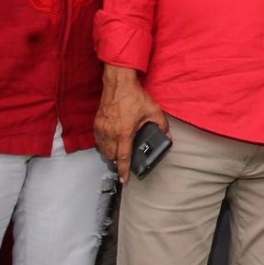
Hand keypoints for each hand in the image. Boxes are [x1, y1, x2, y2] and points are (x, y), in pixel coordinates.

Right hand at [94, 65, 167, 182]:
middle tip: (124, 163)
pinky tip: (111, 142)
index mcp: (125, 132)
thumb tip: (167, 135)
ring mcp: (102, 128)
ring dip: (110, 155)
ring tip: (118, 153)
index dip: (124, 171)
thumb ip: (162, 125)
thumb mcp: (153, 110)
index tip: (124, 180)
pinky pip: (98, 141)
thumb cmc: (134, 96)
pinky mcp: (97, 124)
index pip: (123, 157)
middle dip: (117, 163)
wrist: (118, 84)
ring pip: (103, 150)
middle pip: (111, 157)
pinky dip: (104, 145)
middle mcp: (111, 132)